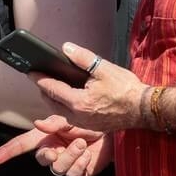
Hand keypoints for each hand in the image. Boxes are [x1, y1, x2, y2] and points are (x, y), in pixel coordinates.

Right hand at [0, 115, 112, 175]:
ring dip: (69, 155)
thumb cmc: (91, 122)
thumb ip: (55, 123)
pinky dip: (80, 163)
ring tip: (82, 143)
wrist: (114, 132)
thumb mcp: (71, 119)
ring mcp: (66, 163)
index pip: (23, 145)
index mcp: (47, 136)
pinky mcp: (80, 172)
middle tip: (58, 147)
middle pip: (40, 159)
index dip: (8, 152)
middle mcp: (54, 150)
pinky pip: (73, 174)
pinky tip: (87, 154)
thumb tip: (38, 124)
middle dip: (48, 154)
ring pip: (57, 168)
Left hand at [30, 43, 146, 132]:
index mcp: (79, 102)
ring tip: (51, 87)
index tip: (31, 71)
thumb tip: (66, 48)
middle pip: (52, 103)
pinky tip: (67, 99)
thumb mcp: (104, 68)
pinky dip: (64, 107)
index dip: (40, 79)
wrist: (144, 109)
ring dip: (53, 100)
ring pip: (60, 112)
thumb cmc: (126, 89)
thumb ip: (83, 58)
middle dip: (44, 90)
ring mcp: (85, 124)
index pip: (52, 89)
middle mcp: (78, 116)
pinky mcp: (91, 126)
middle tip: (39, 78)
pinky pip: (70, 117)